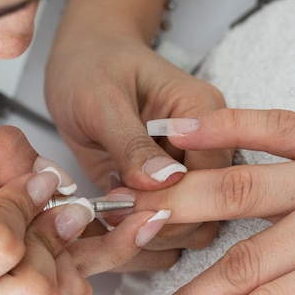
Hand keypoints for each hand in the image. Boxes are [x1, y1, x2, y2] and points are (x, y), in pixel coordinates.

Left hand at [46, 8, 230, 266]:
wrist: (80, 64)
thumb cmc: (90, 67)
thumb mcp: (101, 101)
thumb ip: (131, 143)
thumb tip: (165, 182)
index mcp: (203, 112)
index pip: (214, 173)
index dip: (175, 198)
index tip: (128, 203)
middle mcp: (203, 145)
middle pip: (210, 207)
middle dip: (163, 220)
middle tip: (114, 211)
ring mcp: (186, 169)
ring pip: (193, 226)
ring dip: (153, 231)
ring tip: (110, 213)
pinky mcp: (163, 188)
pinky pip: (166, 224)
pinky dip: (141, 231)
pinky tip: (112, 219)